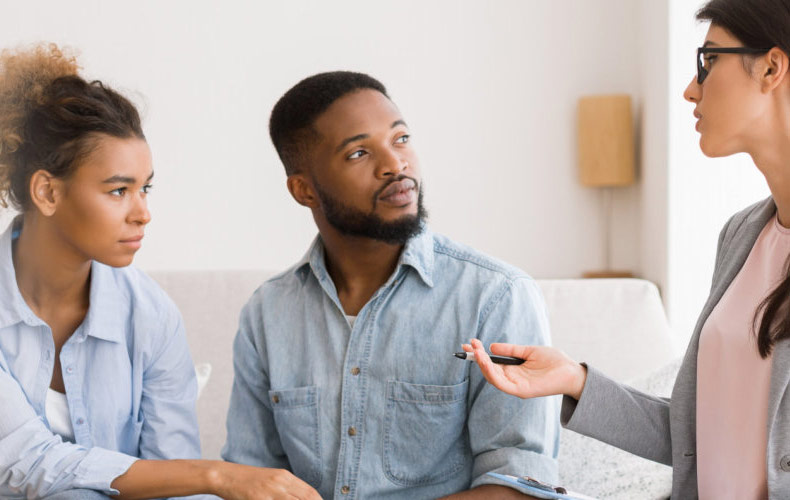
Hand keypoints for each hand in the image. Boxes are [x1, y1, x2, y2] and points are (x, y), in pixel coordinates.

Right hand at [213, 463, 321, 499]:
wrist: (226, 475)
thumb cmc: (249, 481)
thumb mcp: (271, 480)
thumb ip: (286, 488)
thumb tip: (303, 496)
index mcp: (285, 476)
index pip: (310, 492)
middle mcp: (280, 482)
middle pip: (306, 498)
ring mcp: (270, 491)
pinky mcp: (258, 499)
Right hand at [463, 339, 586, 399]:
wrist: (571, 371)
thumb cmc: (553, 361)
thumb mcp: (528, 351)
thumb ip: (511, 350)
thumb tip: (492, 346)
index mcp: (513, 370)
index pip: (492, 363)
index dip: (480, 354)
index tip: (470, 343)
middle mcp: (512, 379)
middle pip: (489, 370)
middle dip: (477, 358)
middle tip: (469, 344)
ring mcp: (516, 386)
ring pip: (493, 377)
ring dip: (482, 365)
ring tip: (476, 351)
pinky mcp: (522, 391)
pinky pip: (502, 384)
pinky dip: (492, 373)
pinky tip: (486, 361)